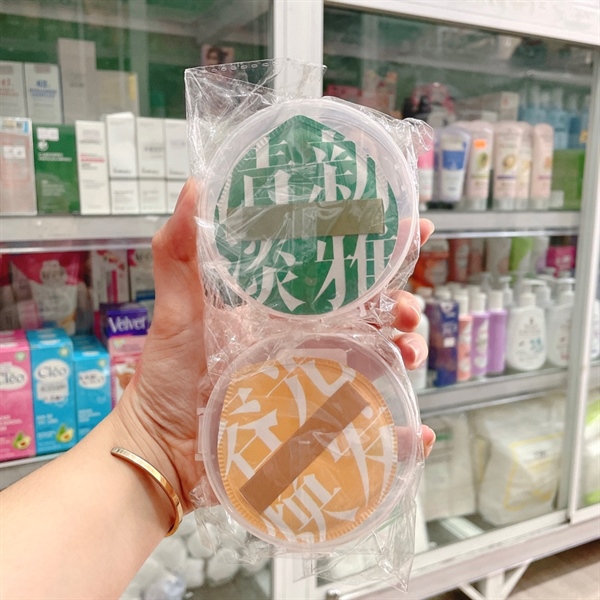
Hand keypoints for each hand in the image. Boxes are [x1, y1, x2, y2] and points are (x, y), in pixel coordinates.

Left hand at [113, 179, 434, 511]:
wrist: (159, 450)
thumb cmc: (167, 379)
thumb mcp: (177, 310)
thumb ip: (179, 252)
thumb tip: (194, 185)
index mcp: (282, 315)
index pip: (338, 276)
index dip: (378, 253)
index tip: (410, 230)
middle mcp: (305, 346)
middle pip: (368, 319)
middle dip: (400, 306)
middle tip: (405, 308)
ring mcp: (315, 387)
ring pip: (377, 366)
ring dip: (406, 356)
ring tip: (410, 354)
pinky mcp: (316, 431)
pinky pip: (368, 431)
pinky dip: (399, 435)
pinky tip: (416, 433)